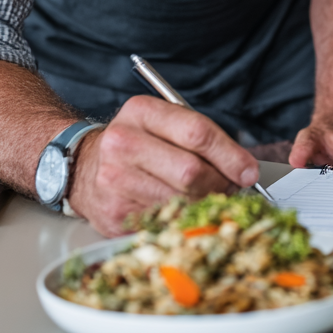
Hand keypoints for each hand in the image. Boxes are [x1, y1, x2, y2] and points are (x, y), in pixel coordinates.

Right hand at [67, 96, 259, 236]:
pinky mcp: (113, 213)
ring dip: (203, 203)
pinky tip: (183, 209)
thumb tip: (243, 169)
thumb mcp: (163, 123)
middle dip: (220, 183)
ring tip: (207, 197)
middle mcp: (123, 143)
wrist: (83, 166)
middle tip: (231, 187)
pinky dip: (182, 218)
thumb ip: (201, 138)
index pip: (198, 133)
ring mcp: (115, 180)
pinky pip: (164, 221)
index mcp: (141, 111)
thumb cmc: (138, 142)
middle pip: (191, 171)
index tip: (249, 171)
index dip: (230, 155)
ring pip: (180, 200)